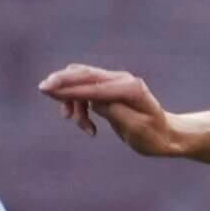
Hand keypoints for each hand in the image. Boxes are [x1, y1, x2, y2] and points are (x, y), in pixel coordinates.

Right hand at [37, 63, 177, 155]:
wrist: (166, 136)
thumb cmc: (153, 136)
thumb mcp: (135, 129)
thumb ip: (114, 112)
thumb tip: (92, 99)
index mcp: (130, 88)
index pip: (93, 85)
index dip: (69, 88)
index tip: (47, 89)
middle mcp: (122, 80)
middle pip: (84, 74)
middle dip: (61, 82)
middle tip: (43, 90)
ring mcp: (115, 82)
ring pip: (82, 81)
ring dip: (73, 102)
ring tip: (84, 128)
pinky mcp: (109, 89)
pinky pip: (86, 90)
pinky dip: (79, 105)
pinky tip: (87, 126)